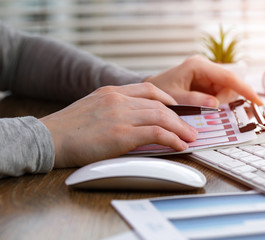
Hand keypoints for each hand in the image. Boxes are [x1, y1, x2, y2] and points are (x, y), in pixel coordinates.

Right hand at [40, 83, 196, 167]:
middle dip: (180, 118)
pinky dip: (171, 139)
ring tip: (190, 138)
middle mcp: (119, 99)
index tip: (177, 110)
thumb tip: (132, 120)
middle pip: (160, 105)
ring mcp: (121, 115)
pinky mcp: (121, 134)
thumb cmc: (67, 128)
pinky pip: (156, 133)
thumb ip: (113, 108)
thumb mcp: (92, 108)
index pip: (149, 90)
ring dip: (180, 129)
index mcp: (112, 91)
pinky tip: (178, 145)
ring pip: (162, 117)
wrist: (48, 138)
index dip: (168, 100)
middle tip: (190, 129)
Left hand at [145, 55, 262, 106]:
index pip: (229, 77)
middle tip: (212, 112)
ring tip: (200, 108)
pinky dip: (216, 104)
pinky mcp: (206, 82)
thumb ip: (194, 101)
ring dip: (220, 103)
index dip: (245, 90)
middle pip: (229, 85)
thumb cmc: (158, 91)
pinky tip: (204, 107)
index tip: (258, 102)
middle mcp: (205, 67)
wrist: (150, 92)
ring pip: (226, 91)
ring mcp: (206, 74)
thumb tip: (215, 104)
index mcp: (198, 66)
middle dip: (225, 101)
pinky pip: (219, 94)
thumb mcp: (174, 98)